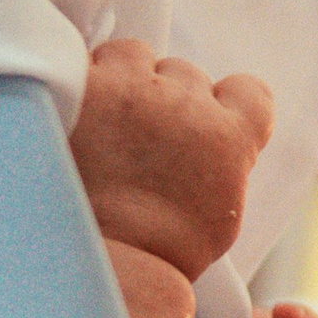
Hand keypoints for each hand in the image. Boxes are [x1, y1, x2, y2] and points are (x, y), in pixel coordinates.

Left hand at [70, 40, 273, 281]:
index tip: (203, 122)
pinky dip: (79, 78)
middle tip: (133, 136)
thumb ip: (222, 169)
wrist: (103, 262)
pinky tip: (68, 112)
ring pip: (134, 55)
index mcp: (230, 136)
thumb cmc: (160, 257)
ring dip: (121, 78)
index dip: (223, 103)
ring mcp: (135, 90)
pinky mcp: (85, 85)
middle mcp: (189, 103)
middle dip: (163, 97)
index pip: (249, 92)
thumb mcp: (219, 218)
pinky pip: (85, 56)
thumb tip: (214, 156)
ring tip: (97, 119)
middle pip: (183, 74)